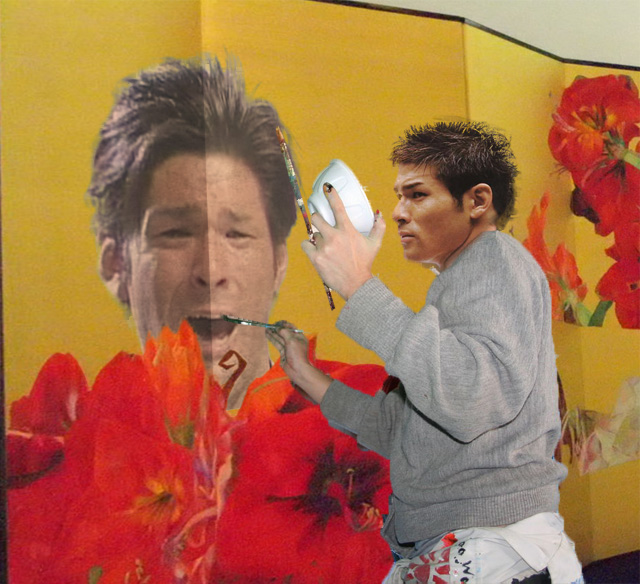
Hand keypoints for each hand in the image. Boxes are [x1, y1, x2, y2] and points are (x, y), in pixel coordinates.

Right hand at [266, 321, 332, 403]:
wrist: (297, 369)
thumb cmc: (296, 354)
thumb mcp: (291, 340)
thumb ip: (284, 332)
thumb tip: (278, 328)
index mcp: (299, 337)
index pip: (291, 328)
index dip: (284, 324)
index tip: (277, 322)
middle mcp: (294, 341)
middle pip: (284, 332)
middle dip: (277, 329)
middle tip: (269, 325)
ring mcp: (288, 347)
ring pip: (280, 338)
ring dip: (273, 333)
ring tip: (266, 329)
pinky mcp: (283, 352)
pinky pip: (277, 344)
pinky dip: (272, 339)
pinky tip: (268, 335)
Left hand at [302, 183, 385, 299]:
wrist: (356, 284)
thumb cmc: (365, 263)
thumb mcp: (375, 244)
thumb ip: (378, 227)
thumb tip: (379, 213)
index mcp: (348, 230)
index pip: (338, 207)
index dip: (331, 195)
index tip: (326, 187)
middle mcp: (335, 237)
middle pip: (317, 218)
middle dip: (318, 220)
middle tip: (322, 225)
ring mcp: (324, 247)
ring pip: (313, 234)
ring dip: (318, 238)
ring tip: (326, 247)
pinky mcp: (316, 258)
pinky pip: (305, 245)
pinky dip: (308, 247)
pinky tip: (315, 251)